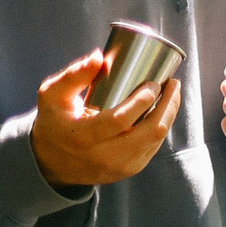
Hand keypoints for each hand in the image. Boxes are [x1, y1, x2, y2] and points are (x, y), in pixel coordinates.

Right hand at [29, 51, 179, 186]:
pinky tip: (165, 111)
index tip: (154, 83)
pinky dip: (162, 127)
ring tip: (173, 94)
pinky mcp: (130, 169)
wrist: (52, 162)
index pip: (119, 119)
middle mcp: (103, 155)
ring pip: (156, 140)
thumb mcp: (52, 95)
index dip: (141, 101)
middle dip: (167, 106)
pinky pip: (153, 147)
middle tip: (173, 84)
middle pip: (148, 132)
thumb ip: (74, 75)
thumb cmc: (54, 121)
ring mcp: (120, 166)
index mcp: (82, 136)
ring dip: (169, 115)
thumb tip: (100, 56)